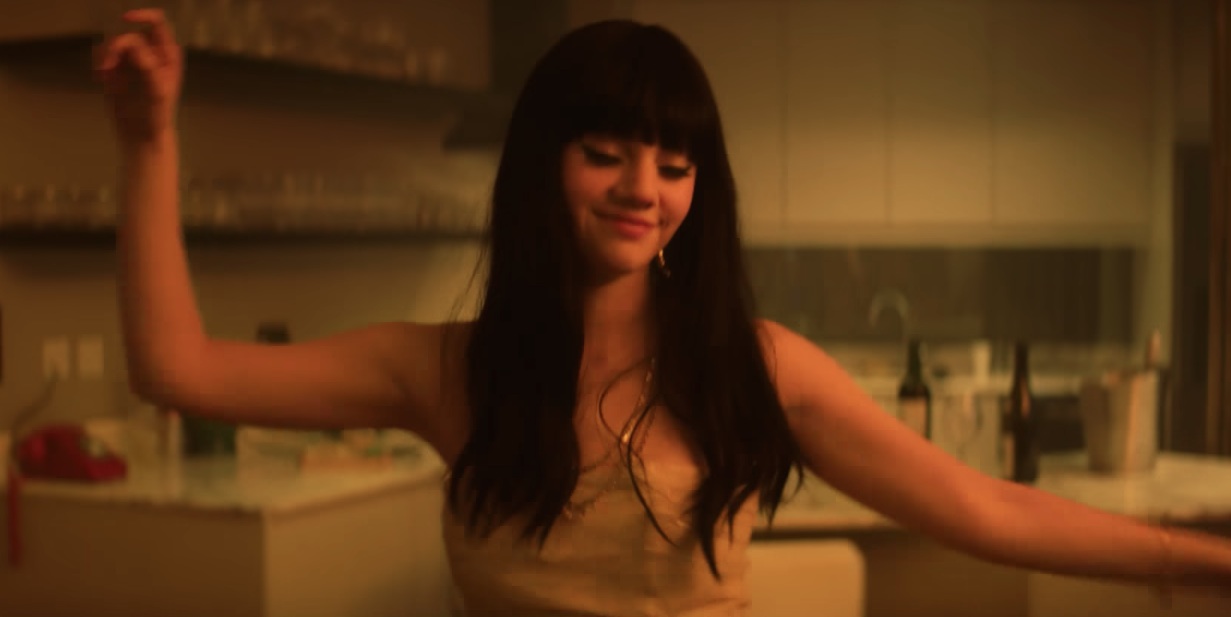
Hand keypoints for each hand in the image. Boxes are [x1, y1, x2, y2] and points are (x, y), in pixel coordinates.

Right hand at [94, 8, 182, 145]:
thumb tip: (134, 43)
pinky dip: (99, 63)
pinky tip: (102, 79)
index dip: (142, 15)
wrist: (140, 133)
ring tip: (104, 75)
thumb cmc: (156, 114)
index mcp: (167, 54)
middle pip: (129, 34)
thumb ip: (148, 65)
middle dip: (116, 47)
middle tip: (108, 66)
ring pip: (113, 43)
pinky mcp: (116, 68)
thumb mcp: (156, 90)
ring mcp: (132, 60)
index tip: (125, 19)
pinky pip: (102, 54)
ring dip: (105, 56)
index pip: (157, 23)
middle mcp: (150, 52)